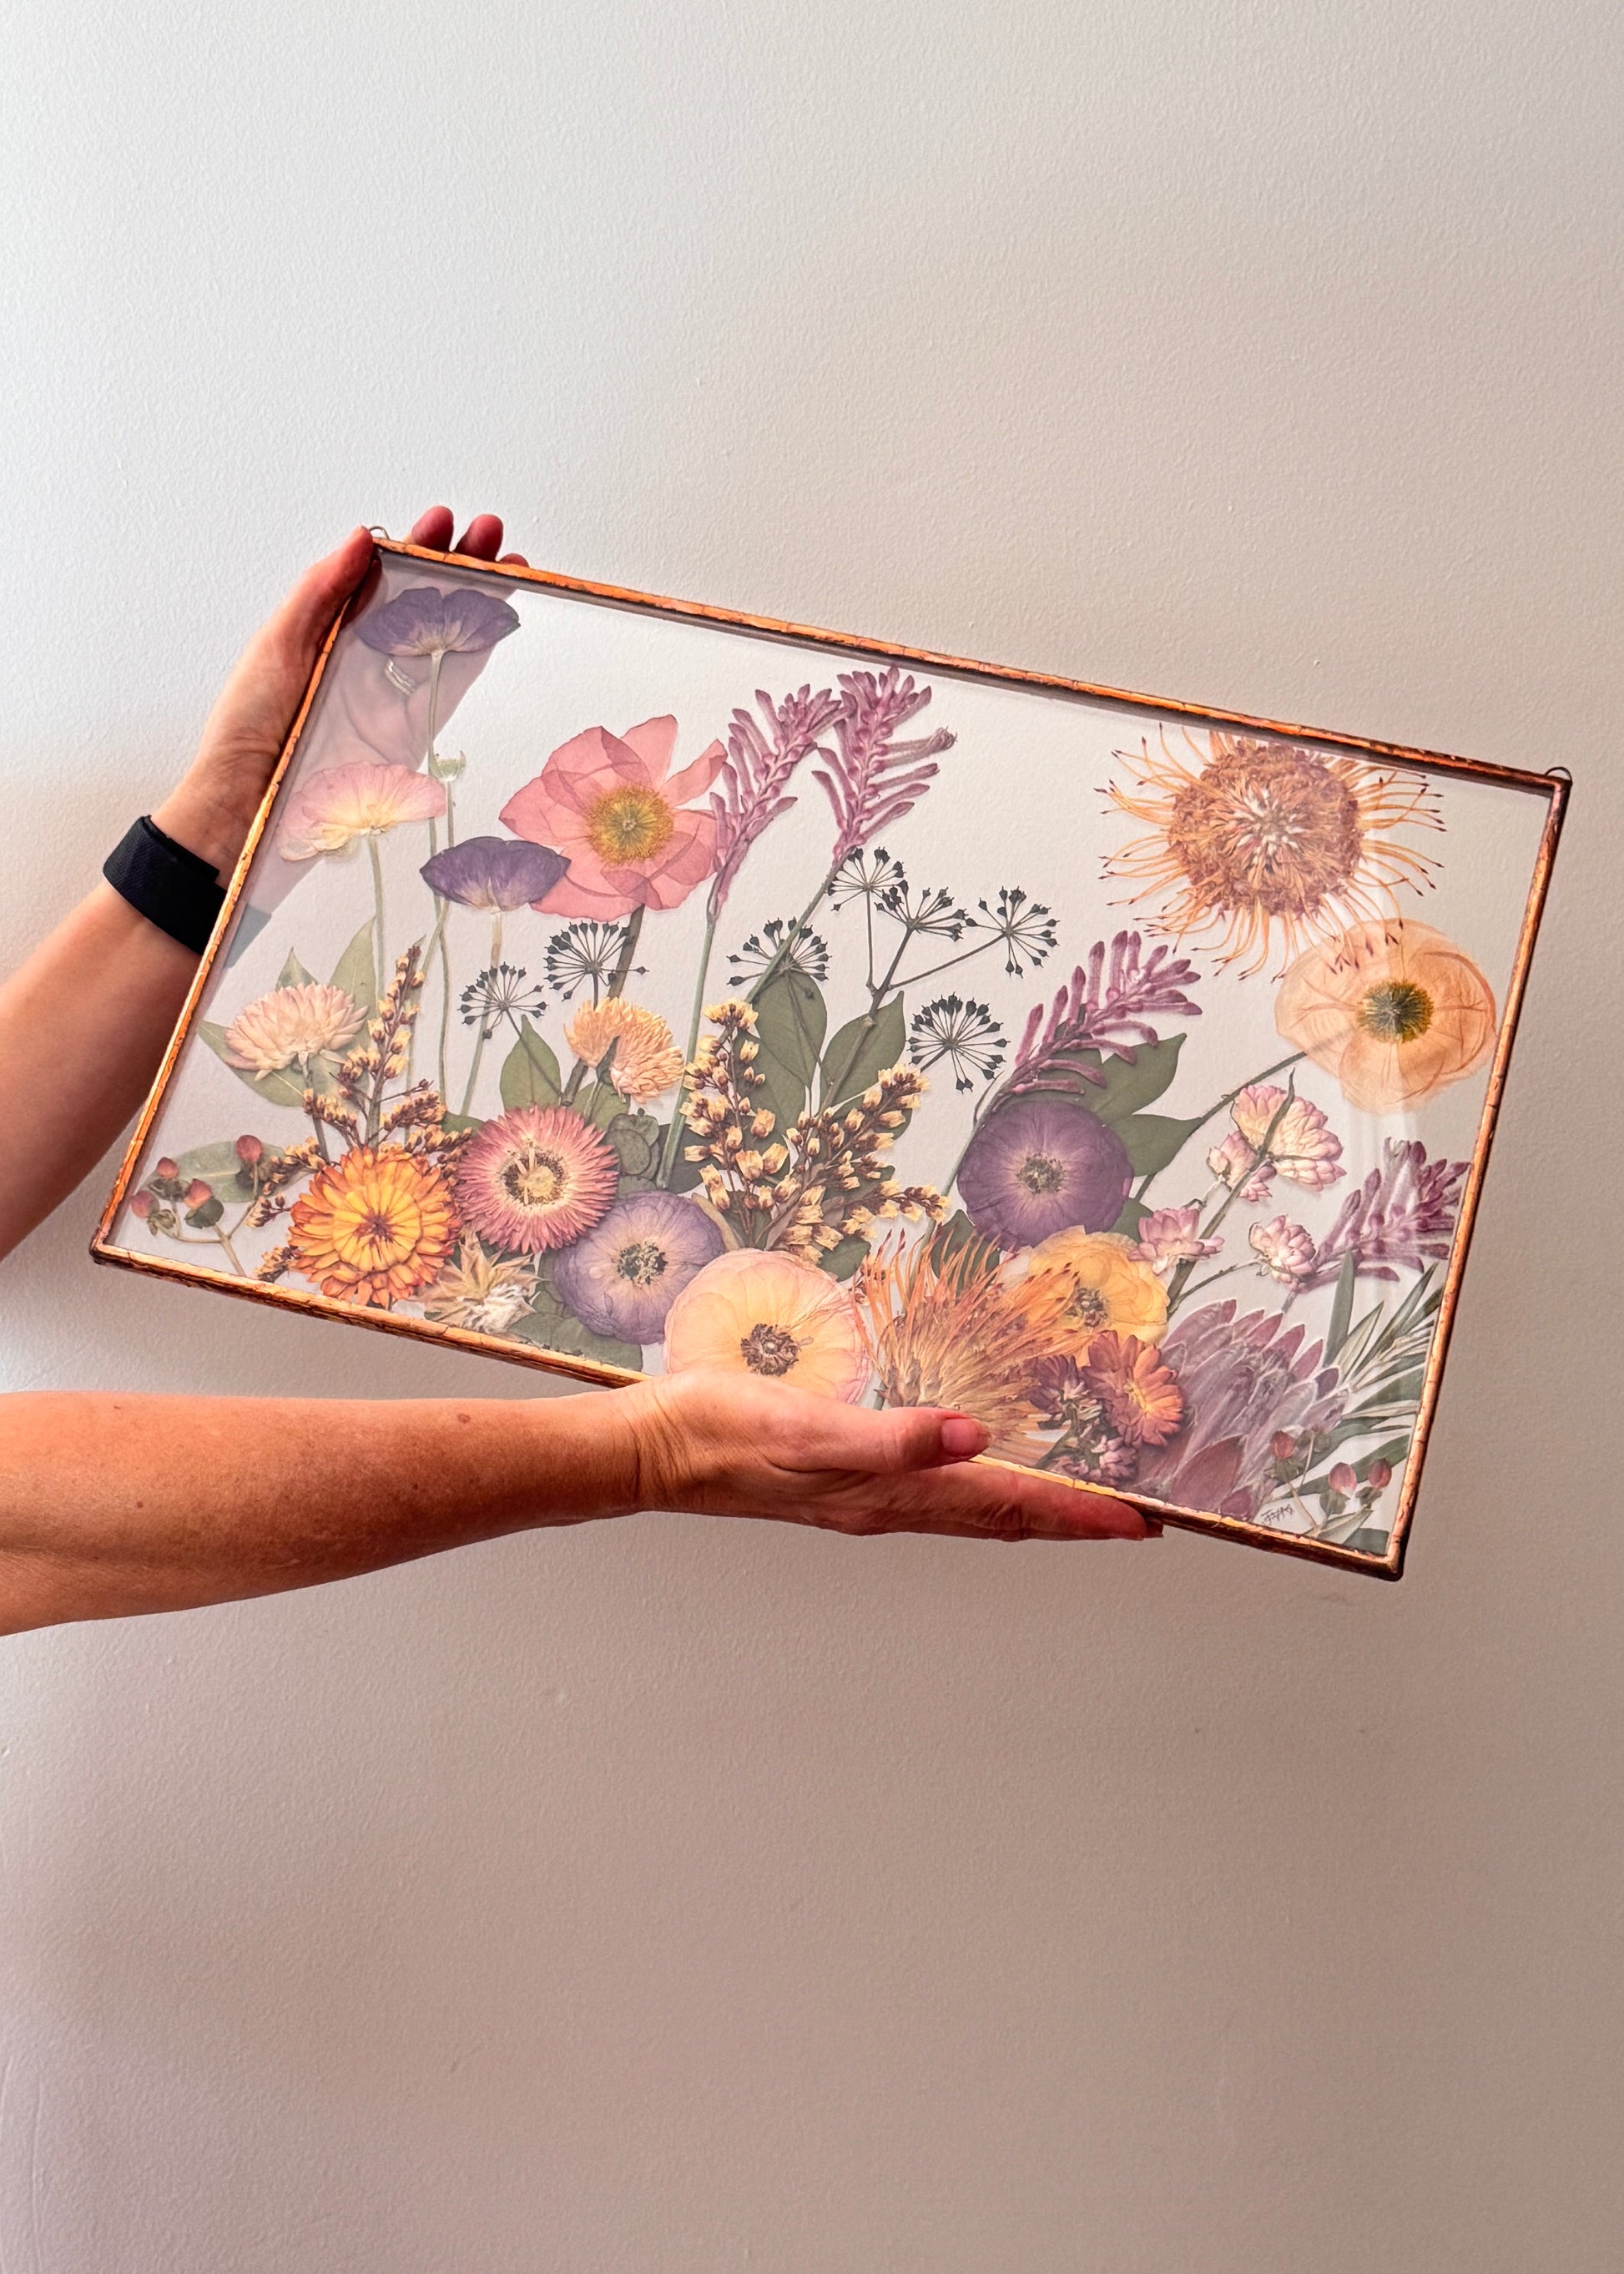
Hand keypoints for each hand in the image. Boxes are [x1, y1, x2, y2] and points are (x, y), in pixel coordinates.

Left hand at [153, 507, 528, 876]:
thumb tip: (361, 540)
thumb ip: (320, 592)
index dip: (418, 545)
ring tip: (509, 564)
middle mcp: (366, 654)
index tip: (444, 521)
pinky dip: (480, 650)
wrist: (250, 800)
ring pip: (446, 633)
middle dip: (461, 562)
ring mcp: (392, 691)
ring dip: (480, 597)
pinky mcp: (411, 729)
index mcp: (331, 625)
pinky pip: (453, 682)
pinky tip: (502, 619)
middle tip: (490, 532)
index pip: (384, 574)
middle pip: (424, 597)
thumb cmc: (249, 724)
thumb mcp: (277, 643)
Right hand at [615, 1371, 1158, 1540]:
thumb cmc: (723, 1433)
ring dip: (1034, 1508)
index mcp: (891, 1493)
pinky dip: (981, 1484)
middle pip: (1003, 1518)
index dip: (1078, 1513)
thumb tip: (973, 1437)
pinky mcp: (846, 1476)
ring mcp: (868, 1494)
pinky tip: (983, 1465)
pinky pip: (937, 1491)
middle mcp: (889, 1502)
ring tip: (1084, 1501)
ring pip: (974, 1510)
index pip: (1007, 1506)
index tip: (1141, 1519)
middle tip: (1138, 1518)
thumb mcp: (807, 1427)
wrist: (657, 1446)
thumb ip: (890, 1436)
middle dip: (1074, 1519)